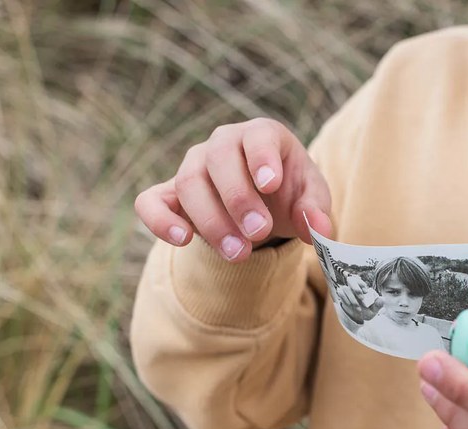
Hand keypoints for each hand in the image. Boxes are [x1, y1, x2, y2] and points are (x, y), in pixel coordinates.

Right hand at [133, 118, 332, 261]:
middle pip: (218, 161)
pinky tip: (182, 240)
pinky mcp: (171, 195)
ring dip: (212, 221)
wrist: (266, 202)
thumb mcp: (311, 198)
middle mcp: (223, 144)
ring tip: (239, 253)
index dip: (262, 158)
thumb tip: (317, 228)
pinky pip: (151, 201)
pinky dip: (159, 220)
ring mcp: (193, 167)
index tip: (270, 184)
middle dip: (238, 200)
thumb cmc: (290, 192)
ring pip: (188, 183)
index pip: (258, 136)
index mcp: (262, 135)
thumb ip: (316, 210)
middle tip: (259, 233)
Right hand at [336, 274, 383, 323]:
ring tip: (358, 309)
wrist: (355, 318)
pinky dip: (345, 300)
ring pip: (346, 289)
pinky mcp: (340, 294)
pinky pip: (341, 293)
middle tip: (362, 298)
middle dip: (356, 288)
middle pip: (351, 280)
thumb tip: (383, 299)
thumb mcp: (373, 310)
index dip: (362, 284)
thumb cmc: (366, 312)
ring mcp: (346, 290)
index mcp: (362, 288)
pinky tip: (350, 305)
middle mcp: (353, 287)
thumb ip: (378, 305)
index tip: (365, 292)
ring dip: (353, 299)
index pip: (360, 281)